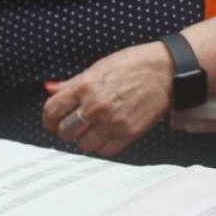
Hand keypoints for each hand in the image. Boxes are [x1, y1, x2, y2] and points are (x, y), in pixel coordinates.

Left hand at [41, 43, 171, 157]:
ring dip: (85, 139)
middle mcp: (96, 106)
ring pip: (83, 145)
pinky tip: (106, 135)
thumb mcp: (99, 67)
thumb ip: (73, 83)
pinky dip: (102, 146)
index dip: (49, 120)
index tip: (52, 122)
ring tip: (93, 130)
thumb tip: (50, 89)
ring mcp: (112, 121)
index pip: (53, 111)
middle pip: (66, 131)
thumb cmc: (134, 64)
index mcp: (85, 86)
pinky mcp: (129, 133)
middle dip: (67, 130)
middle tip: (75, 126)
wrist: (167, 70)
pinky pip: (105, 151)